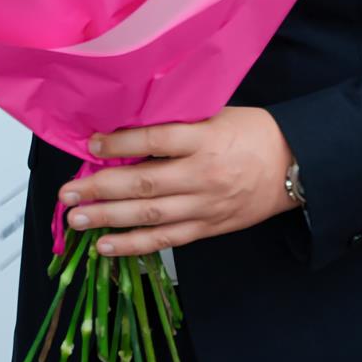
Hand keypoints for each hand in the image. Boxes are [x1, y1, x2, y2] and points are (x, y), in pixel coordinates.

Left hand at [59, 109, 300, 256]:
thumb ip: (177, 123)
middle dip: (100, 189)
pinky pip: (166, 240)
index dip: (120, 143)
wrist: (295, 165)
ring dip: (108, 219)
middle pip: (144, 183)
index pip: (155, 139)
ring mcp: (205, 205)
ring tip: (77, 218)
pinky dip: (134, 245)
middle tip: (67, 193)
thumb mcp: (216, 115)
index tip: (91, 145)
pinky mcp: (208, 228)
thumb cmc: (251, 133)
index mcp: (205, 139)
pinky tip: (106, 246)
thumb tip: (127, 126)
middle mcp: (202, 174)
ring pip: (149, 215)